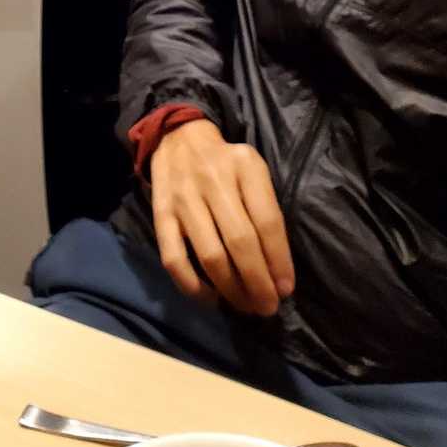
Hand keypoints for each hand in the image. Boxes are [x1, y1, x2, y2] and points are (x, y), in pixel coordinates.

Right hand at [150, 119, 294, 316]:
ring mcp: (184, 198)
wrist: (178, 138)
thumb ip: (265, 208)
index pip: (266, 220)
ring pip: (210, 255)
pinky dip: (192, 286)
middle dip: (257, 282)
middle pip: (240, 241)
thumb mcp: (253, 170)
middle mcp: (214, 180)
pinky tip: (211, 298)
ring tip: (245, 306)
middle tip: (267, 307)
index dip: (278, 260)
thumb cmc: (226, 162)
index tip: (285, 289)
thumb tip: (278, 268)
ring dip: (231, 289)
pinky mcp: (160, 214)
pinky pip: (174, 259)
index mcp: (244, 166)